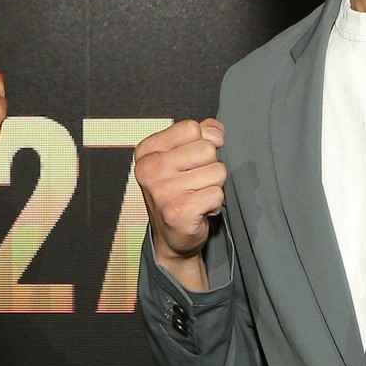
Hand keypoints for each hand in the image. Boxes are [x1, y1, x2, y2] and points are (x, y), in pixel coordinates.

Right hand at [133, 118, 226, 290]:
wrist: (171, 237)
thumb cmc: (178, 192)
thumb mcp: (182, 157)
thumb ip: (200, 135)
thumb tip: (216, 130)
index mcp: (147, 151)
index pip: (191, 128)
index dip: (202, 142)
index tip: (191, 161)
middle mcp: (150, 168)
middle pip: (207, 149)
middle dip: (210, 166)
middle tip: (195, 183)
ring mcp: (163, 190)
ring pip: (217, 171)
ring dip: (213, 187)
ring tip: (196, 196)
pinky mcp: (179, 210)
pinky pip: (217, 194)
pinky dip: (215, 204)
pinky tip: (199, 210)